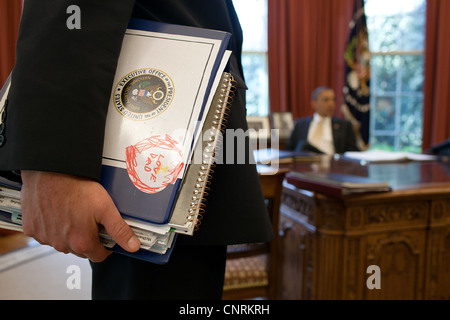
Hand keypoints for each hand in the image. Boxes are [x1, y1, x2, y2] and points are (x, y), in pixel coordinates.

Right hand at [20, 170, 139, 261]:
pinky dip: (52, 227)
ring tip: (74, 213)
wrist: (51, 171)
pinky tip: (58, 212)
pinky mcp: (32, 228)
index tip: (106, 236)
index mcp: (81, 242)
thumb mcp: (106, 208)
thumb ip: (120, 230)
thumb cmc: (77, 186)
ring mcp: (45, 237)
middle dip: (87, 238)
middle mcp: (61, 244)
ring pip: (62, 243)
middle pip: (80, 250)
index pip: (98, 256)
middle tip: (90, 219)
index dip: (105, 246)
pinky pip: (45, 234)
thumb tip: (133, 246)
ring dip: (69, 234)